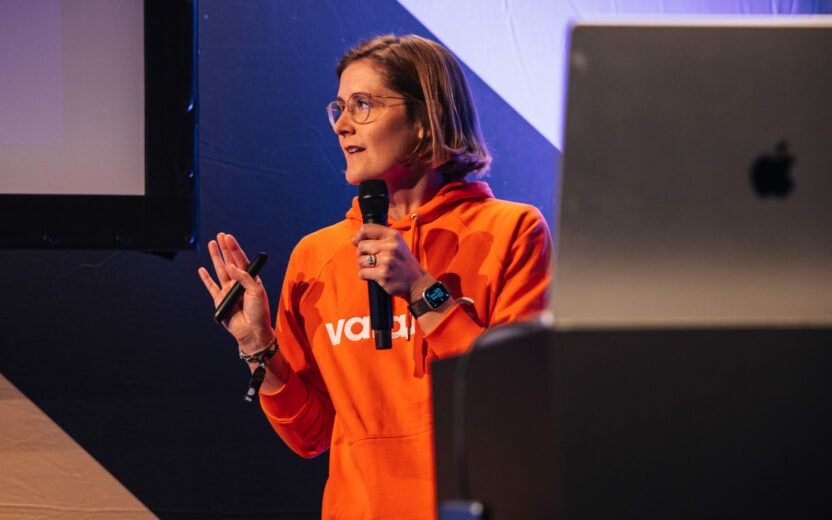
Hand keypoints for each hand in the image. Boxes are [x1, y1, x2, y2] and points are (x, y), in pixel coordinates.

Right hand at [198, 233, 273, 351]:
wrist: (252, 332)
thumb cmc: (259, 312)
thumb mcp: (257, 292)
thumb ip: (244, 278)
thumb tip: (231, 266)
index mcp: (251, 279)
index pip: (241, 260)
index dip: (234, 248)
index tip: (228, 237)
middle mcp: (239, 283)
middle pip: (230, 261)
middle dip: (225, 248)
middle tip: (220, 235)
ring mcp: (228, 291)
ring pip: (220, 270)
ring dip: (216, 257)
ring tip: (211, 244)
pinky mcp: (220, 300)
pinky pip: (211, 286)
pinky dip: (206, 278)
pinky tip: (202, 269)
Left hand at [351, 224, 427, 298]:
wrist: (416, 281)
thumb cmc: (403, 262)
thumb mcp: (397, 243)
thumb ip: (379, 238)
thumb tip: (355, 240)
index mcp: (393, 236)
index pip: (367, 229)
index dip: (358, 236)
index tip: (357, 242)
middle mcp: (390, 246)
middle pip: (361, 246)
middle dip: (361, 254)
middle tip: (370, 259)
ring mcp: (387, 261)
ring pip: (360, 260)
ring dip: (363, 266)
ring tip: (374, 268)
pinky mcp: (383, 274)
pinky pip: (362, 273)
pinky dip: (365, 275)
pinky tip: (374, 275)